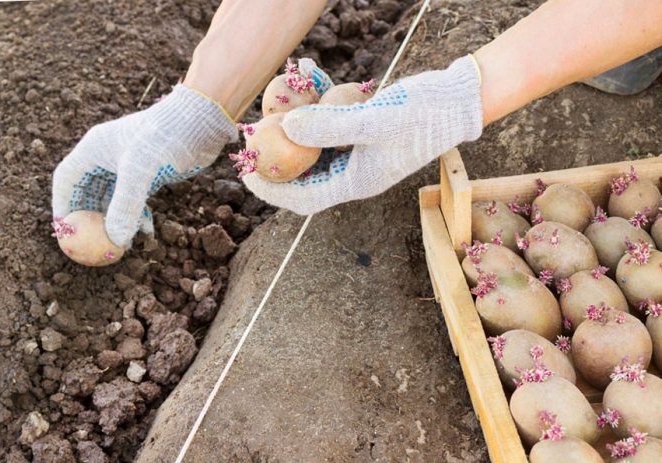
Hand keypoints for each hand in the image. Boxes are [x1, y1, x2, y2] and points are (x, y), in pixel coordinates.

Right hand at [52, 85, 236, 247]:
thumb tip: (116, 240)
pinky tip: (146, 230)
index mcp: (94, 148)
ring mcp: (128, 165)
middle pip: (88, 193)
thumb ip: (125, 206)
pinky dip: (137, 216)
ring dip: (116, 221)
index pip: (66, 180)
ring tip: (124, 242)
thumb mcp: (140, 172)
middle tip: (93, 245)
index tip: (65, 232)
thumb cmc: (165, 137)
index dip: (63, 206)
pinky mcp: (148, 173)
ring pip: (113, 199)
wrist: (201, 121)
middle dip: (90, 220)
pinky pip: (134, 200)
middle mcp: (107, 156)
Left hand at [242, 56, 482, 214]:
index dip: (271, 190)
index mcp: (356, 183)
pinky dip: (314, 120)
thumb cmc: (421, 114)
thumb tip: (286, 129)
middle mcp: (354, 175)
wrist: (457, 100)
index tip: (245, 173)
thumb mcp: (374, 120)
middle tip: (252, 142)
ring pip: (314, 156)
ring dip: (292, 140)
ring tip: (271, 117)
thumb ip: (330, 127)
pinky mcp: (363, 137)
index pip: (303, 198)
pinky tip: (306, 96)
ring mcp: (359, 157)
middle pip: (304, 179)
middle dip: (276, 164)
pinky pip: (329, 135)